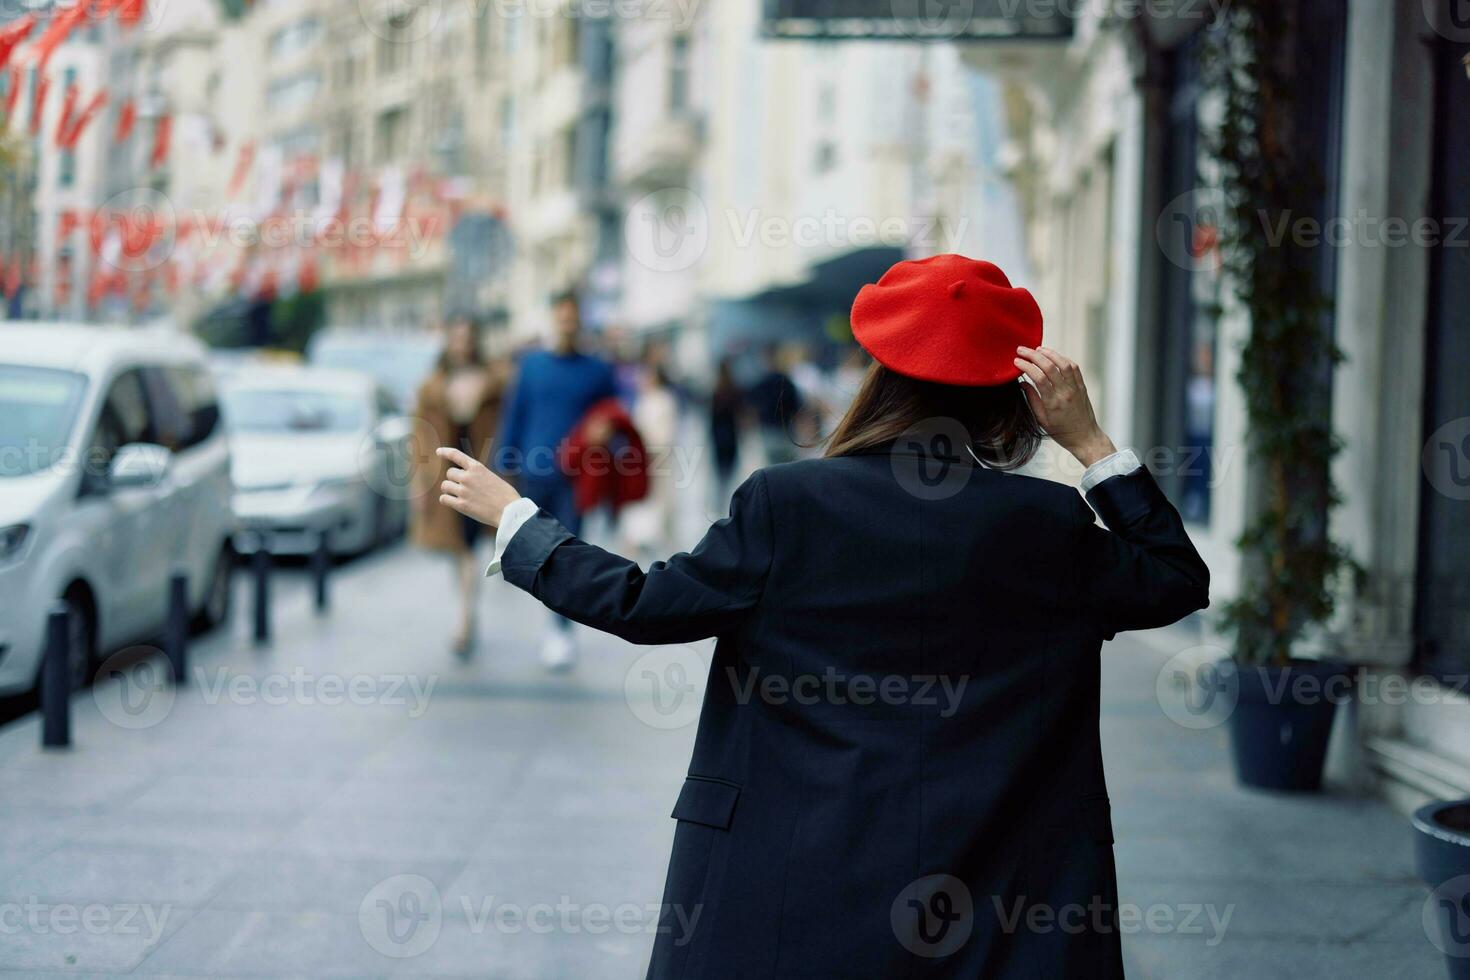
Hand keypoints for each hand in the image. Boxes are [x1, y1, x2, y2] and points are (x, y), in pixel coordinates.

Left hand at [436, 447, 520, 527]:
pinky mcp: (461, 505)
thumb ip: (477, 476)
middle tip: (462, 487)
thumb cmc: (505, 496)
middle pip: (449, 473)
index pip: (456, 455)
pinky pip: (444, 499)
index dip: (445, 452)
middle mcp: (468, 477)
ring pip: (445, 486)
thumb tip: (463, 481)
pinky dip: (447, 500)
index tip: (438, 452)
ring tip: (459, 495)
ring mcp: (464, 491)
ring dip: (449, 490)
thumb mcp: (492, 478)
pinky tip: (453, 502)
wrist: (510, 511)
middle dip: (454, 479)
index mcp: (477, 467)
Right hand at [1013, 346, 1117, 467]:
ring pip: (1063, 363)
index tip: (1016, 361)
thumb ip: (1032, 400)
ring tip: (1037, 349)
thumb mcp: (1042, 420)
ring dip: (1049, 353)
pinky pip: (1074, 367)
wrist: (1084, 437)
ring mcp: (1075, 389)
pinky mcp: (1082, 386)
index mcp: (1053, 403)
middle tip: (1022, 350)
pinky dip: (1063, 358)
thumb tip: (1023, 383)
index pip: (1038, 378)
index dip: (1026, 366)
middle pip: (1050, 367)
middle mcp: (1065, 393)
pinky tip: (1054, 356)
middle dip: (1034, 355)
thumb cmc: (1061, 432)